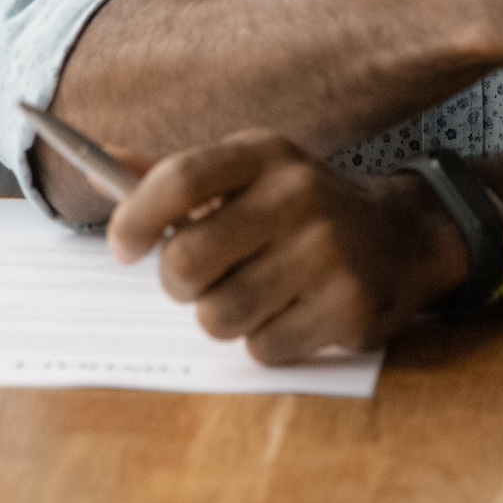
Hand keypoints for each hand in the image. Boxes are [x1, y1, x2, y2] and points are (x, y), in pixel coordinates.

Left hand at [105, 129, 466, 364]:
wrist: (402, 238)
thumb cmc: (299, 210)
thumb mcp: (249, 175)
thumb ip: (176, 176)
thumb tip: (100, 162)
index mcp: (266, 154)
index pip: (180, 178)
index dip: (135, 218)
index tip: (123, 247)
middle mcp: (299, 195)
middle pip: (186, 262)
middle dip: (179, 284)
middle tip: (196, 281)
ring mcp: (327, 253)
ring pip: (218, 315)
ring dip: (222, 317)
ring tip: (253, 294)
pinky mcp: (347, 307)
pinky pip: (262, 348)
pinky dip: (265, 341)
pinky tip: (292, 312)